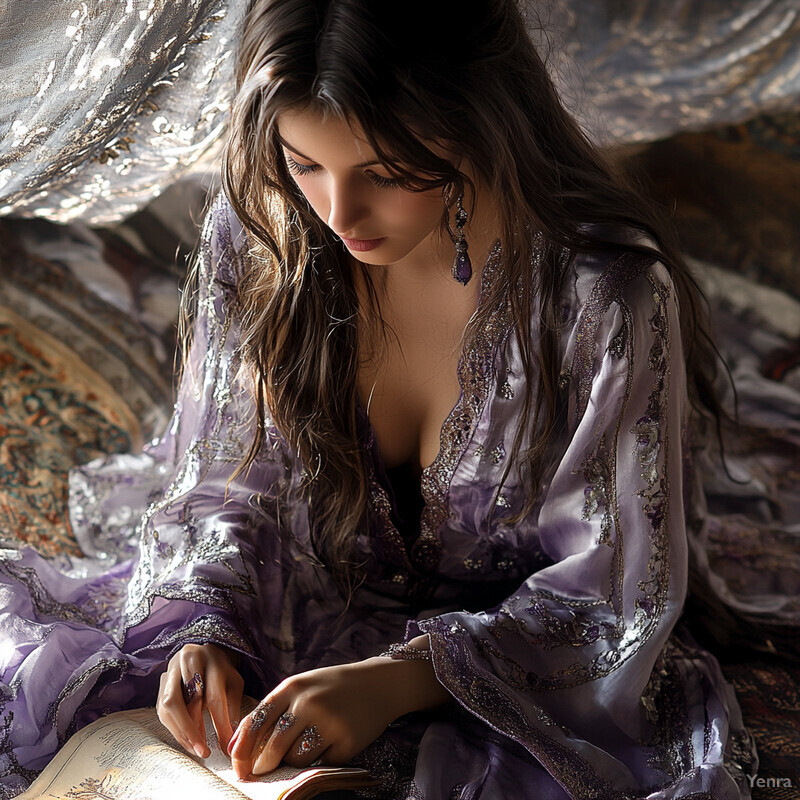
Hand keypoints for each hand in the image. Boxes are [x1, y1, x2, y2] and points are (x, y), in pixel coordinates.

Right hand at [157, 643, 243, 758]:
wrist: (206, 654)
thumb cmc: (222, 672)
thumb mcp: (233, 685)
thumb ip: (232, 709)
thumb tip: (231, 742)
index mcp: (212, 658)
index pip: (214, 696)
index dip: (219, 724)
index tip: (224, 745)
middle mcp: (188, 659)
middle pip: (186, 699)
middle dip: (193, 730)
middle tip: (203, 751)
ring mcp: (171, 669)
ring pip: (169, 705)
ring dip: (181, 732)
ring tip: (195, 748)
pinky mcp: (161, 681)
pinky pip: (162, 709)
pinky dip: (174, 728)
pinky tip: (186, 739)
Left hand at [229, 653, 449, 778]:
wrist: (377, 684)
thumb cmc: (331, 687)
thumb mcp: (301, 688)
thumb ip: (273, 711)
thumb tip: (239, 745)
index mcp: (292, 687)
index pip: (256, 721)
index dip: (242, 748)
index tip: (237, 766)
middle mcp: (308, 703)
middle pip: (273, 748)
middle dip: (264, 766)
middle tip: (261, 771)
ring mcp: (329, 723)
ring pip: (296, 759)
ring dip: (295, 760)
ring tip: (308, 743)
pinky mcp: (347, 742)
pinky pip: (321, 763)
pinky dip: (321, 759)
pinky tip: (331, 742)